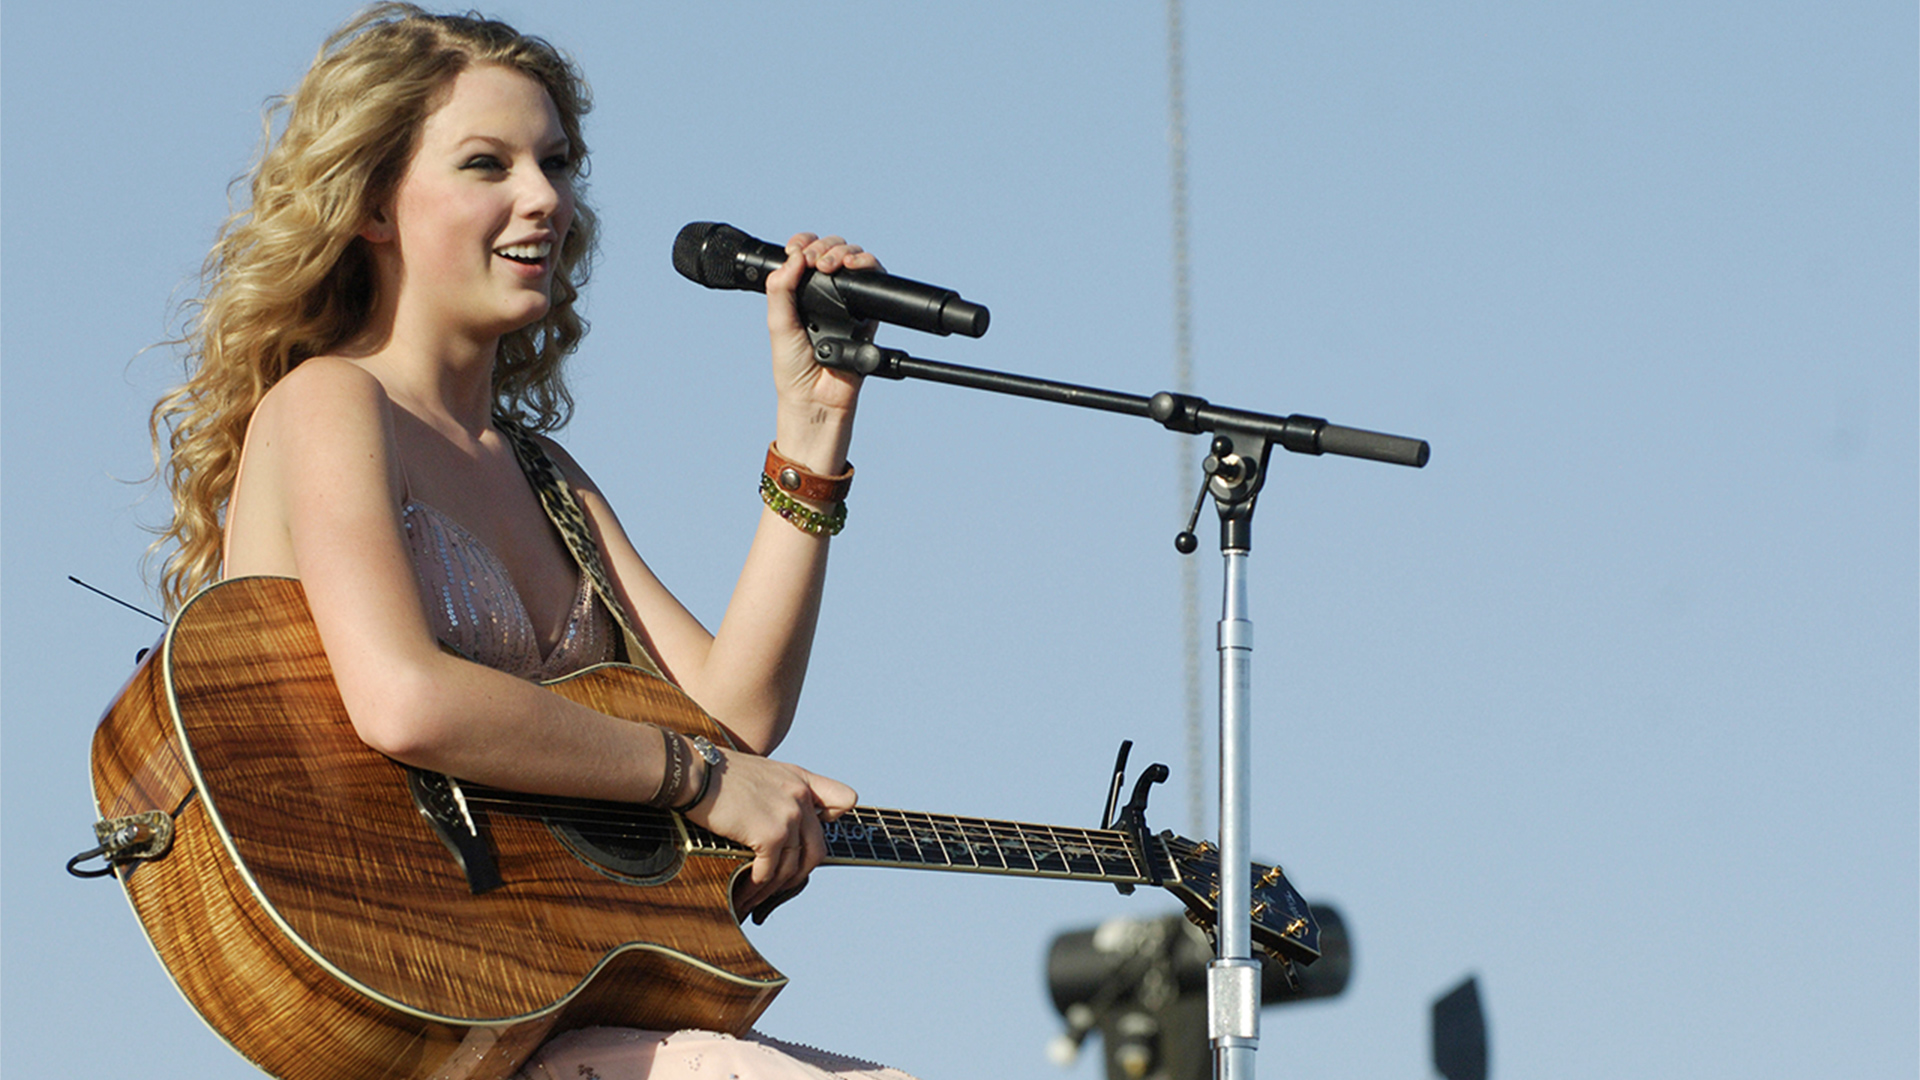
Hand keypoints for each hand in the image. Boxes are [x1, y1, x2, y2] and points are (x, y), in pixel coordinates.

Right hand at [681, 744, 856, 916]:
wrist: (696, 771)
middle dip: (799, 873)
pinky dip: (757, 887)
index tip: (815, 830)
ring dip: (773, 888)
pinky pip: (770, 872)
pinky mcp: (770, 834)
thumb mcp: (763, 772)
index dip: (834, 819)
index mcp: (801, 780)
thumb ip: (781, 792)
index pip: (844, 799)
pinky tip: (745, 892)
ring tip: (756, 898)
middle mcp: (801, 797)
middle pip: (818, 849)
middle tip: (779, 884)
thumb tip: (780, 822)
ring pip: (793, 867)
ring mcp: (788, 816)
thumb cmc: (720, 774)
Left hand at [763, 233, 879, 439]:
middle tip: (815, 262)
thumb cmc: (793, 367)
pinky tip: (852, 267)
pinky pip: (873, 281)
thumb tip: (794, 256)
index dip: (804, 243)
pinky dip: (866, 266)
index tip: (797, 250)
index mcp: (800, 293)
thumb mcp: (777, 323)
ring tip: (830, 265)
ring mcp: (847, 303)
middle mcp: (824, 294)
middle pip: (831, 250)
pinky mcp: (867, 314)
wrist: (816, 397)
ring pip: (853, 260)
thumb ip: (781, 288)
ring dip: (843, 251)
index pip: (804, 254)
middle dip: (824, 246)